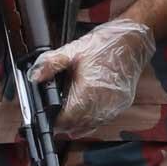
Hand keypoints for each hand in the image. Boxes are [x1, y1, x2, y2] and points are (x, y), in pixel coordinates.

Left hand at [33, 19, 154, 138]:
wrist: (131, 41)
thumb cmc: (104, 45)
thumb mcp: (72, 50)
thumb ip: (51, 64)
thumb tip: (34, 77)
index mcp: (92, 88)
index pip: (70, 116)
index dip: (57, 120)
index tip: (48, 118)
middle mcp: (106, 99)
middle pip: (81, 123)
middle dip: (66, 124)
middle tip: (53, 120)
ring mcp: (117, 103)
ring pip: (94, 124)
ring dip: (79, 124)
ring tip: (66, 120)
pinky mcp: (124, 103)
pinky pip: (106, 119)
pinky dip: (93, 120)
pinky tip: (83, 117)